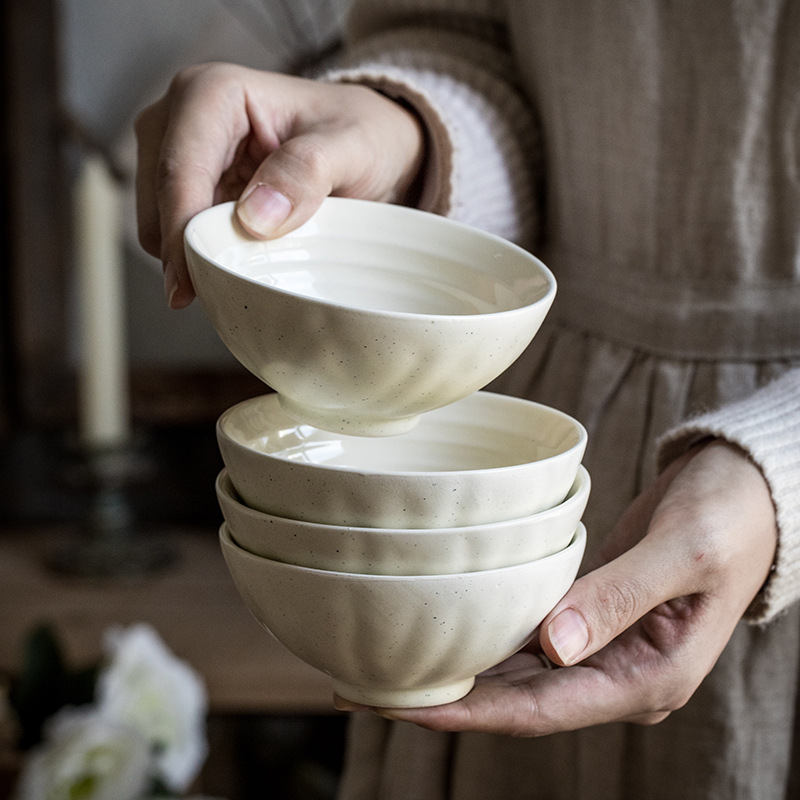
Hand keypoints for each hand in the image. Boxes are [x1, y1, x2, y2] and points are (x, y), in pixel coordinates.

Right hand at [135, 63, 424, 307]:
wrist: (368, 144)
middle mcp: (180, 116)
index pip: (180, 172)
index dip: (179, 235)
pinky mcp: (185, 186)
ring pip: (157, 223)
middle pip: (158, 201)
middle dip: (185, 251)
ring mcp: (176, 152)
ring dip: (194, 256)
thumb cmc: (361, 136)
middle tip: (232, 288)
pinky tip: (241, 258)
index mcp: (212, 93)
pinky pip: (174, 235)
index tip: (189, 288)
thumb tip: (251, 218)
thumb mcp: (352, 148)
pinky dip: (201, 255)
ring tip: (251, 265)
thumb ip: (306, 172)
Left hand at [336, 440, 776, 734]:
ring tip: (388, 666)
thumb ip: (619, 599)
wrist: (747, 492)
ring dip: (458, 673)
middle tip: (368, 687)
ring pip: (516, 673)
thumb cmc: (729, 518)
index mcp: (649, 677)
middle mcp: (617, 673)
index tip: (405, 706)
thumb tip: (552, 646)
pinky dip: (485, 639)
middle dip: (446, 701)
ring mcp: (601, 646)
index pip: (543, 710)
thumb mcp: (683, 554)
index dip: (472, 713)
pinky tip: (443, 631)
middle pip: (517, 701)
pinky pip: (528, 639)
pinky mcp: (588, 616)